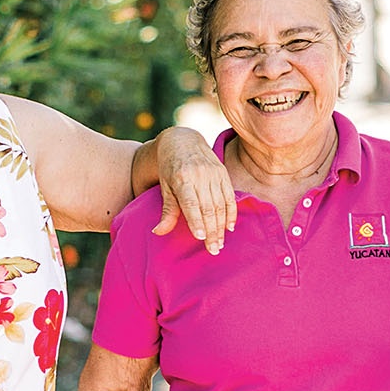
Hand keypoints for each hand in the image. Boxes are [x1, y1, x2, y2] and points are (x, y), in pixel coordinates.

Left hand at [151, 127, 234, 253]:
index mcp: (182, 177)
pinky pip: (230, 196)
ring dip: (221, 226)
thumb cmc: (170, 168)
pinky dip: (231, 213)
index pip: (191, 202)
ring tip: (220, 244)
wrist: (182, 141)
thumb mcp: (165, 187)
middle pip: (208, 207)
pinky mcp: (223, 173)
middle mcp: (200, 174)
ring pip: (220, 204)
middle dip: (211, 231)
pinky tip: (229, 228)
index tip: (200, 237)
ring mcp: (213, 173)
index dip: (196, 220)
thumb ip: (167, 210)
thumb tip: (158, 232)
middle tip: (213, 250)